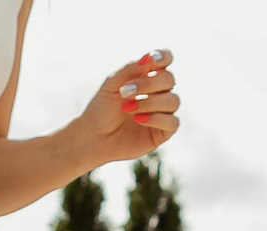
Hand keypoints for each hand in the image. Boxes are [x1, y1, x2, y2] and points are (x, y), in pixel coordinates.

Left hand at [75, 48, 179, 162]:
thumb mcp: (111, 85)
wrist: (94, 137)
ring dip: (149, 102)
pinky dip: (156, 119)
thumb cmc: (102, 108)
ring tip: (127, 108)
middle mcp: (159, 93)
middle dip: (148, 84)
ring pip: (172, 101)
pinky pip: (172, 122)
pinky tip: (138, 119)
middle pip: (169, 80)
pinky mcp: (163, 133)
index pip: (164, 61)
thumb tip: (148, 59)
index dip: (163, 57)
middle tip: (125, 92)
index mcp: (147, 77)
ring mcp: (163, 113)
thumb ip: (129, 70)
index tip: (152, 59)